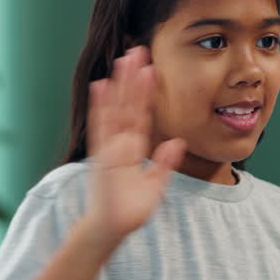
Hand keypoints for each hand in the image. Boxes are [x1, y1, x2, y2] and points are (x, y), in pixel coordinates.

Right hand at [80, 47, 185, 252]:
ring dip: (119, 84)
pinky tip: (101, 86)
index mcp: (134, 147)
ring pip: (116, 109)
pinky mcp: (102, 155)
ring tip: (123, 60)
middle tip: (139, 51)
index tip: (152, 69)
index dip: (147, 92)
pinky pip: (102, 126)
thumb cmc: (131, 209)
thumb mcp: (155, 185)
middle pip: (128, 104)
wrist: (111, 228)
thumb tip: (178, 141)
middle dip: (133, 78)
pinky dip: (101, 107)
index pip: (142, 113)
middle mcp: (121, 142)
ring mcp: (110, 146)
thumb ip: (166, 163)